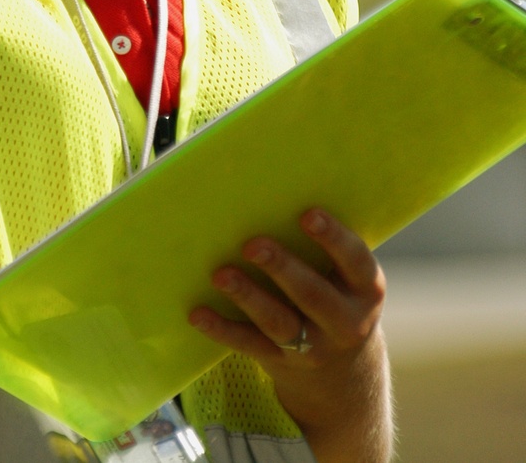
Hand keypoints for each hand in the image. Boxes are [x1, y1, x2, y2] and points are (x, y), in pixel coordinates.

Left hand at [188, 209, 391, 462]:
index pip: (355, 260)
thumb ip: (322, 244)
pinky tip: (198, 313)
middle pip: (312, 295)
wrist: (343, 373)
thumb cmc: (334, 292)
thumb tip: (270, 190)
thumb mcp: (345, 276)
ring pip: (278, 322)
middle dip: (282, 268)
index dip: (333, 238)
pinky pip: (249, 345)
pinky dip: (222, 329)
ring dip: (248, 297)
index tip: (307, 214)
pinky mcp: (281, 362)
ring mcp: (314, 347)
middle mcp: (345, 322)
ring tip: (220, 274)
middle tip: (252, 244)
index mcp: (365, 289)